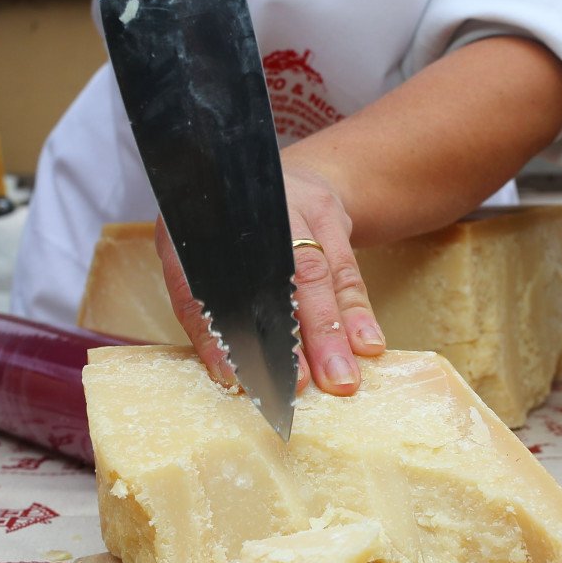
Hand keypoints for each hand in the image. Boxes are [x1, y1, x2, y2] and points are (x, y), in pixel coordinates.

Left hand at [156, 164, 385, 396]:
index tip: (233, 374)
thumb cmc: (231, 236)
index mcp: (194, 225)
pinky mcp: (328, 215)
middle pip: (271, 277)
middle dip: (290, 336)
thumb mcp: (199, 260)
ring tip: (341, 377)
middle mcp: (244, 212)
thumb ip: (206, 313)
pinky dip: (357, 311)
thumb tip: (227, 373)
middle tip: (302, 383)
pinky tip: (367, 343)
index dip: (217, 330)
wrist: (282, 179)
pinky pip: (346, 270)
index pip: (202, 281)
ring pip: (315, 273)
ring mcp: (291, 207)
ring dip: (332, 331)